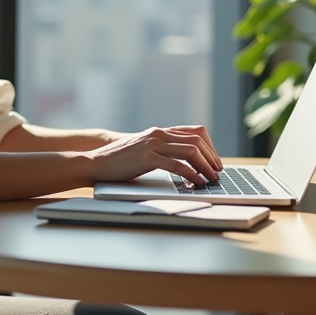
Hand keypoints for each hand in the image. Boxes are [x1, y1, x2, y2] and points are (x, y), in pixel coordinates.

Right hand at [87, 125, 223, 184]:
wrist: (97, 161)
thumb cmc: (122, 159)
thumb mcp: (145, 148)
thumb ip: (162, 149)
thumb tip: (185, 161)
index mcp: (161, 131)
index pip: (195, 132)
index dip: (210, 146)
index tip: (215, 162)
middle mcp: (159, 134)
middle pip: (196, 140)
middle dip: (212, 157)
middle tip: (217, 172)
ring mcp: (153, 144)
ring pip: (190, 150)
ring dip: (205, 166)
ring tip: (210, 179)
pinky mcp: (147, 158)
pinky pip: (176, 165)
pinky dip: (191, 174)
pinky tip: (195, 182)